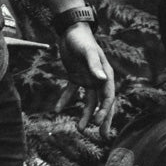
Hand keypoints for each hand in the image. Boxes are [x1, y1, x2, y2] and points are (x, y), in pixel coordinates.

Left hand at [58, 23, 116, 141]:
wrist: (70, 30)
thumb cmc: (81, 39)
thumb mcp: (87, 52)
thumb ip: (95, 66)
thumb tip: (102, 81)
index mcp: (106, 76)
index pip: (108, 98)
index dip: (105, 111)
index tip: (98, 122)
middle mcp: (99, 80)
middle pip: (103, 104)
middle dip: (103, 120)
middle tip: (102, 136)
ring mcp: (88, 79)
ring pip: (88, 102)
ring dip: (85, 115)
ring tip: (79, 129)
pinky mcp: (76, 77)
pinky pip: (71, 91)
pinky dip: (65, 100)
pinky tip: (57, 109)